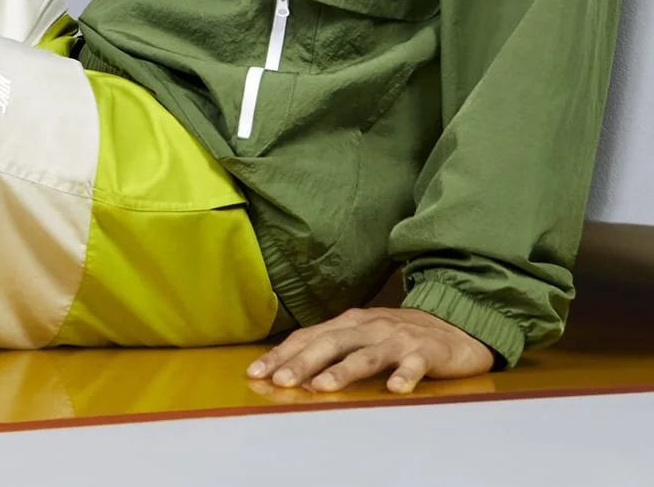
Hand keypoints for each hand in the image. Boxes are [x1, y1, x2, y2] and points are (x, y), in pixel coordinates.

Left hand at [246, 306, 495, 392]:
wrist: (455, 325)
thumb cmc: (397, 335)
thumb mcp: (360, 336)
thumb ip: (330, 349)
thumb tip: (290, 370)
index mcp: (348, 323)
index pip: (308, 337)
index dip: (281, 355)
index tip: (256, 373)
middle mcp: (369, 327)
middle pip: (330, 343)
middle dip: (302, 363)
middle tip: (280, 381)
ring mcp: (397, 339)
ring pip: (366, 355)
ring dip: (342, 371)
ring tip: (321, 387)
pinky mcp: (427, 352)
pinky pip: (415, 365)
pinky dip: (405, 376)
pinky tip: (394, 389)